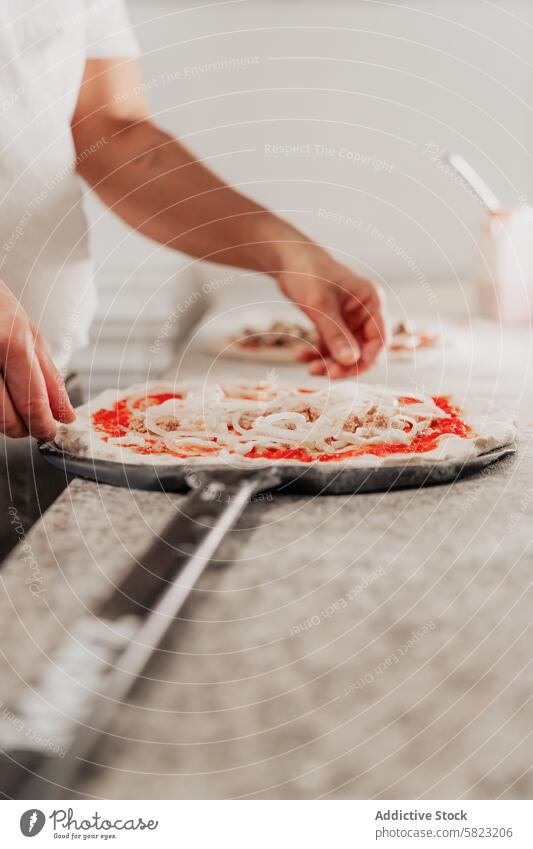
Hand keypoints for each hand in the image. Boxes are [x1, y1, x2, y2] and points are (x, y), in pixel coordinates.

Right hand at [0, 280, 75, 438]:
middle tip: (32, 425)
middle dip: (23, 429)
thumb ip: (49, 376)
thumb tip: (65, 413)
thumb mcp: (28, 333)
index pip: (31, 400)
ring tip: (13, 405)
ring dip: (5, 421)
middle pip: (6, 417)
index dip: (42, 424)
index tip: (49, 432)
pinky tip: (0, 393)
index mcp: (11, 340)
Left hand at [277, 246, 385, 377]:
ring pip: (346, 350)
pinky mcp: (334, 322)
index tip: (344, 371)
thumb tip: (350, 361)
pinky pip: (330, 345)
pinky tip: (300, 356)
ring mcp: (349, 318)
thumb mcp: (320, 306)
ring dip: (329, 362)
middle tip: (322, 372)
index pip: (379, 339)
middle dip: (344, 364)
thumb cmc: (307, 273)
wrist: (286, 259)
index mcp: (371, 302)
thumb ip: (336, 334)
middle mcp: (364, 311)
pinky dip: (318, 352)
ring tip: (309, 367)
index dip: (365, 359)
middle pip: (363, 348)